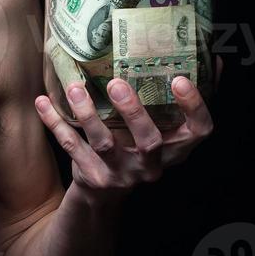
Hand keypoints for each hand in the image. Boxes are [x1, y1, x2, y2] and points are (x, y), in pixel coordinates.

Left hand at [34, 55, 219, 197]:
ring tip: (75, 87)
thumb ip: (185, 99)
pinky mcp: (92, 178)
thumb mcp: (164, 130)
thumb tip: (212, 59)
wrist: (104, 195)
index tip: (180, 78)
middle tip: (118, 83)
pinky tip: (42, 102)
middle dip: (134, 112)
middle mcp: (152, 165)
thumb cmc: (138, 149)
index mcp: (176, 149)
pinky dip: (55, 124)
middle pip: (149, 141)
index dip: (194, 106)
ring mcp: (121, 174)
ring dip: (88, 114)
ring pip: (105, 144)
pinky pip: (72, 148)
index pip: (199, 131)